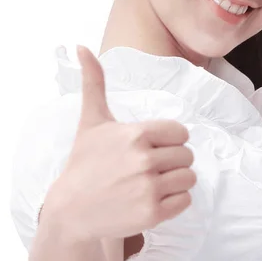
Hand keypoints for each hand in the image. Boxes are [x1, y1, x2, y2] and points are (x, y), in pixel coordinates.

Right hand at [43, 45, 196, 241]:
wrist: (71, 210)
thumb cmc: (84, 162)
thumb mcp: (91, 121)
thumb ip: (94, 83)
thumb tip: (82, 46)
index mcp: (136, 134)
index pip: (181, 133)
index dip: (170, 140)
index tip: (151, 148)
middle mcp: (143, 160)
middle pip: (187, 155)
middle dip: (172, 161)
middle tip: (150, 168)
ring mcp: (148, 188)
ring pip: (190, 178)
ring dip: (176, 181)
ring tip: (152, 183)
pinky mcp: (152, 214)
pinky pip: (185, 201)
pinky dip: (175, 201)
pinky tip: (152, 199)